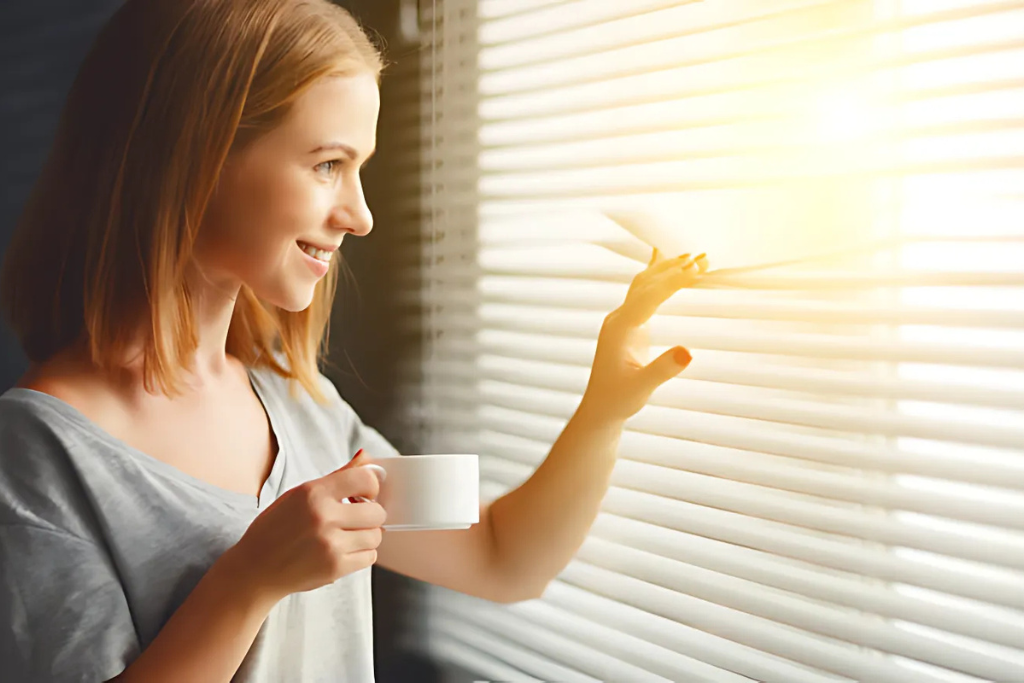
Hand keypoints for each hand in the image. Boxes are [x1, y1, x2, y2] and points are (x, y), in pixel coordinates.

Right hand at [230, 451, 385, 601]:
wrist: (255, 568)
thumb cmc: (276, 528)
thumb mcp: (299, 494)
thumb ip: (338, 475)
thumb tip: (366, 456)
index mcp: (313, 493)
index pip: (365, 479)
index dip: (371, 487)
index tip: (364, 494)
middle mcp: (323, 517)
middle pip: (376, 512)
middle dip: (370, 514)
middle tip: (355, 518)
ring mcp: (330, 544)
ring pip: (376, 535)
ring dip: (366, 535)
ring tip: (347, 535)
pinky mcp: (335, 568)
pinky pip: (370, 557)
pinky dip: (362, 554)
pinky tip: (344, 550)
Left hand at [579, 249, 707, 422]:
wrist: (601, 408)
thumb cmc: (618, 399)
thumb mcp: (642, 387)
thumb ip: (663, 369)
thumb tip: (689, 352)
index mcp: (619, 328)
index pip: (648, 296)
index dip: (672, 281)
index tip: (695, 269)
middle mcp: (618, 318)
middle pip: (647, 284)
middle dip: (675, 269)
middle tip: (704, 259)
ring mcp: (622, 319)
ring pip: (644, 285)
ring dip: (668, 269)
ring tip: (694, 257)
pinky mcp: (629, 324)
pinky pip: (643, 292)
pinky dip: (656, 275)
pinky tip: (660, 257)